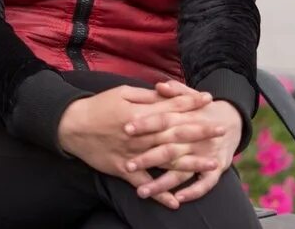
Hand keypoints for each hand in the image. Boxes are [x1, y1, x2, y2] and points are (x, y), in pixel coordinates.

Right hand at [58, 85, 215, 209]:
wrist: (71, 126)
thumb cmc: (97, 106)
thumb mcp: (120, 92)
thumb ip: (145, 95)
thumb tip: (166, 93)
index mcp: (139, 114)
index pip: (170, 107)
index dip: (191, 103)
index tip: (209, 100)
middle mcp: (140, 135)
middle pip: (175, 133)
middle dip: (200, 131)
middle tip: (222, 130)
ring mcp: (133, 154)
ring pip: (166, 160)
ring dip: (191, 163)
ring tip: (213, 164)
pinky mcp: (123, 170)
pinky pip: (144, 183)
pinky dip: (159, 193)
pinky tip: (176, 201)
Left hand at [126, 81, 242, 204]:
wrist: (231, 120)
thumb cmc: (200, 109)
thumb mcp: (189, 96)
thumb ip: (174, 92)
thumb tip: (159, 85)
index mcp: (185, 118)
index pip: (163, 120)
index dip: (145, 124)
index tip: (126, 129)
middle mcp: (195, 138)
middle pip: (169, 149)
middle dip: (148, 158)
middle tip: (128, 165)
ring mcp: (206, 154)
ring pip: (182, 171)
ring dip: (162, 183)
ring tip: (142, 191)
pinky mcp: (217, 167)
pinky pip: (206, 183)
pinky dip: (193, 191)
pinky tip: (176, 199)